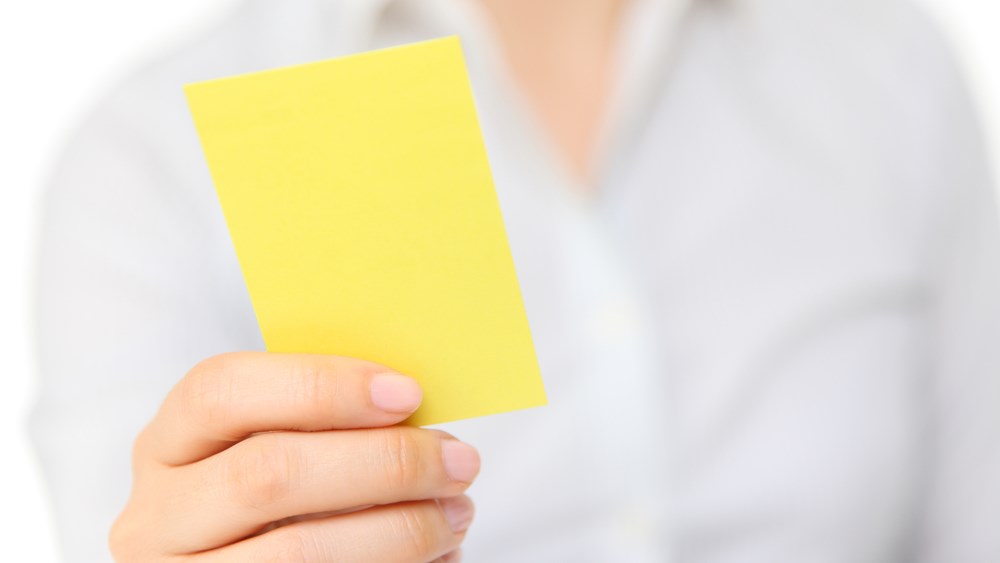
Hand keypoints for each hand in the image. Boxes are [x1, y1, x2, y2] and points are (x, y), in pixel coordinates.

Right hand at [110, 352, 478, 561]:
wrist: (252, 559)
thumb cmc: (280, 489)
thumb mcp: (278, 445)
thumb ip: (324, 422)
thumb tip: (416, 411)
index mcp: (169, 443)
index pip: (221, 391)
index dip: (319, 386)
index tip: (407, 393)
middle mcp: (158, 514)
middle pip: (267, 474)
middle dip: (382, 462)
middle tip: (457, 460)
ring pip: (295, 552)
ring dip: (398, 530)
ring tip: (455, 513)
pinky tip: (434, 554)